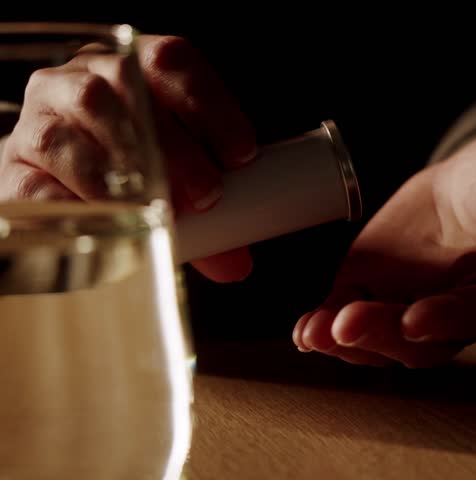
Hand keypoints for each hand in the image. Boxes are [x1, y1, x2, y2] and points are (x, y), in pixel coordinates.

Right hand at [0, 35, 255, 281]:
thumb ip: (213, 212)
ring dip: (119, 179)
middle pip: (122, 90)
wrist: (57, 180)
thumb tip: (235, 264)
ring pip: (67, 132)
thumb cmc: (133, 171)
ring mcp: (39, 120)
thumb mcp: (179, 175)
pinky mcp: (14, 169)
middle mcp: (79, 80)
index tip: (241, 155)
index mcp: (133, 67)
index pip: (171, 61)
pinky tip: (109, 228)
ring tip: (158, 215)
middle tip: (205, 196)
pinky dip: (76, 211)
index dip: (209, 105)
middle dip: (172, 147)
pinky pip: (35, 188)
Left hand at [293, 126, 475, 366]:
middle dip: (383, 336)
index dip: (450, 318)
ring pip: (382, 337)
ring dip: (347, 341)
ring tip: (313, 333)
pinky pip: (350, 314)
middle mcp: (459, 305)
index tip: (418, 318)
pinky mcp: (379, 287)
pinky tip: (303, 328)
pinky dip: (325, 325)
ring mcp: (415, 300)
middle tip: (345, 325)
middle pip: (422, 338)